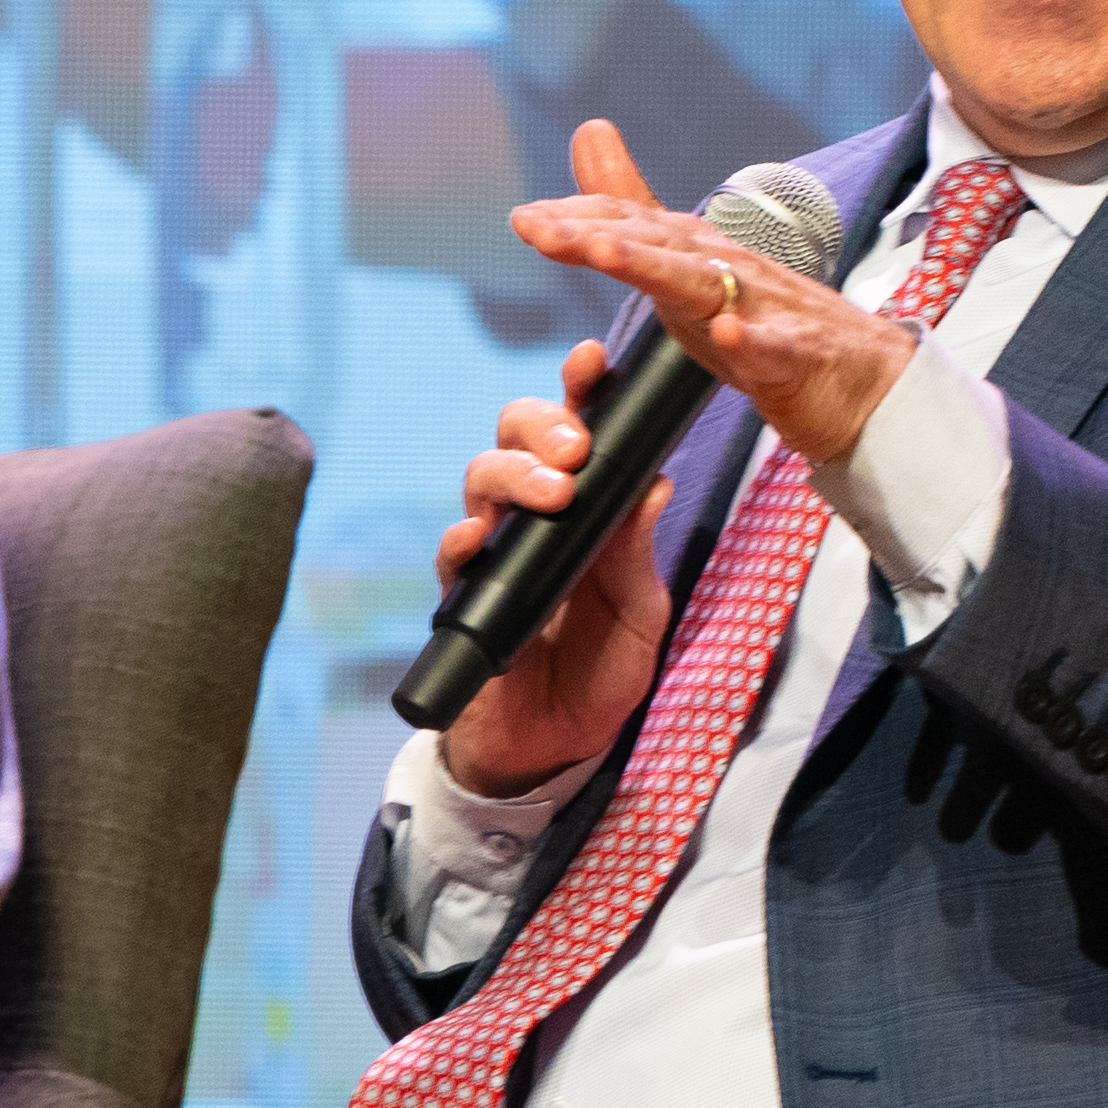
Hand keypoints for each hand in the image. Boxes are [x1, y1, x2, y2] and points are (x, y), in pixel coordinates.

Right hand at [435, 336, 676, 796]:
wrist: (551, 748)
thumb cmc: (599, 673)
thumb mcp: (642, 615)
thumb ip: (638, 553)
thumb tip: (654, 482)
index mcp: (588, 507)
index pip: (580, 432)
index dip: (581, 389)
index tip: (593, 359)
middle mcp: (536, 515)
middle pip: (518, 433)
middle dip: (543, 422)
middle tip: (576, 445)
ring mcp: (497, 549)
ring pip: (483, 476)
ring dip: (514, 473)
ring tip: (552, 492)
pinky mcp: (464, 592)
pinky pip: (453, 549)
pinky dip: (466, 537)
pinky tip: (481, 539)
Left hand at [510, 121, 912, 463]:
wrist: (863, 380)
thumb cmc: (768, 325)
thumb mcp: (687, 271)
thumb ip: (634, 212)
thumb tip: (589, 132)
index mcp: (698, 255)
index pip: (631, 226)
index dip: (577, 219)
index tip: (522, 219)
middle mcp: (730, 269)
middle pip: (655, 245)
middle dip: (593, 233)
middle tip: (535, 228)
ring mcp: (769, 309)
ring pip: (707, 284)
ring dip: (653, 266)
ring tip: (602, 253)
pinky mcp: (801, 357)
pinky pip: (776, 348)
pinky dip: (752, 339)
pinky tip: (728, 333)